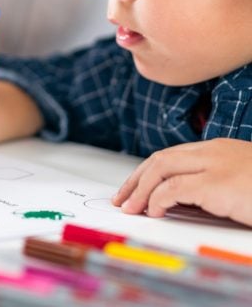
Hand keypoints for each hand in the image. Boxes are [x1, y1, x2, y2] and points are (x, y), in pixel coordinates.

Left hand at [113, 138, 251, 226]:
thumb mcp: (241, 184)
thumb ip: (215, 187)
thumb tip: (182, 202)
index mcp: (220, 149)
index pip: (173, 155)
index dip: (149, 171)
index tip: (134, 187)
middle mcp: (214, 152)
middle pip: (161, 158)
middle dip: (136, 178)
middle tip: (122, 198)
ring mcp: (216, 166)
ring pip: (162, 168)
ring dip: (141, 189)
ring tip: (130, 208)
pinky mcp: (217, 185)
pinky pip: (174, 189)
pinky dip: (157, 199)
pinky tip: (152, 212)